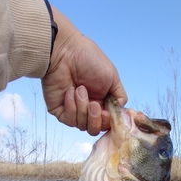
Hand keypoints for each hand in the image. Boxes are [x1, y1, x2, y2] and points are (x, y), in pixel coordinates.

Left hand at [41, 6, 126, 134]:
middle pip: (95, 129)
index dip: (108, 121)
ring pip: (83, 126)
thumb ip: (119, 98)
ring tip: (80, 89)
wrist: (65, 51)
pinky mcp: (60, 111)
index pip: (107, 122)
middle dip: (96, 119)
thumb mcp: (113, 78)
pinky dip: (72, 107)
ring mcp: (73, 111)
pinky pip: (69, 120)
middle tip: (93, 104)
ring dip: (83, 108)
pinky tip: (70, 92)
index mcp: (101, 101)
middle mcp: (88, 108)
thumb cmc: (88, 59)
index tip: (107, 111)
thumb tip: (119, 113)